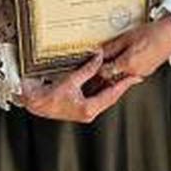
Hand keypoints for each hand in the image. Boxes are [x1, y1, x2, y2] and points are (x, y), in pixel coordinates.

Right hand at [20, 52, 140, 122]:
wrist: (35, 103)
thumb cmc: (48, 95)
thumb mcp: (71, 80)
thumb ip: (88, 69)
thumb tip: (99, 58)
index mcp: (89, 109)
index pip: (112, 95)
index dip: (124, 84)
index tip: (135, 77)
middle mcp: (89, 113)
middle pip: (111, 97)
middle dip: (122, 86)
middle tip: (134, 76)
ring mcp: (85, 111)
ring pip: (105, 97)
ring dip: (113, 87)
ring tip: (123, 76)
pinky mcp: (81, 108)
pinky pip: (96, 97)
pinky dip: (102, 88)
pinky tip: (106, 80)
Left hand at [100, 15, 170, 80]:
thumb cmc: (153, 33)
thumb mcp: (126, 37)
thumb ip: (111, 47)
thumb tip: (99, 52)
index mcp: (128, 64)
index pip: (105, 72)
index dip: (97, 66)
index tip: (94, 60)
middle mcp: (135, 73)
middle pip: (113, 76)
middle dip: (105, 68)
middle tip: (101, 59)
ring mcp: (143, 73)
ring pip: (122, 75)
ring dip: (116, 68)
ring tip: (113, 56)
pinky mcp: (148, 71)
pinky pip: (132, 72)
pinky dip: (126, 67)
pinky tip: (126, 56)